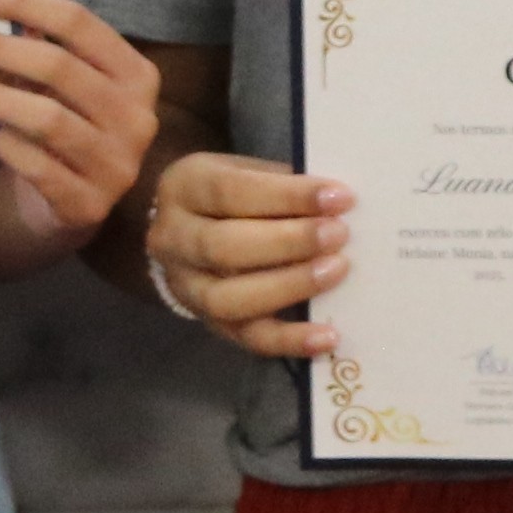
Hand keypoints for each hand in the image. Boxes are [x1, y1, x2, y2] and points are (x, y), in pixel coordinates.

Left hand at [0, 0, 160, 270]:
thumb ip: (35, 42)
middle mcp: (137, 118)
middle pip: (59, 67)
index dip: (24, 1)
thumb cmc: (64, 126)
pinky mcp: (89, 205)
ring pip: (48, 118)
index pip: (79, 23)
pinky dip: (8, 146)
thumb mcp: (60, 83)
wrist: (75, 203)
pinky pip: (41, 168)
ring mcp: (118, 166)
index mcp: (135, 74)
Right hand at [142, 151, 351, 355]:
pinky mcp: (210, 324)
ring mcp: (187, 288)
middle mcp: (173, 239)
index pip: (231, 191)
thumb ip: (283, 184)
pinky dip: (290, 340)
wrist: (190, 232)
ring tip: (336, 271)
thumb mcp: (246, 172)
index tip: (339, 197)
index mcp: (183, 187)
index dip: (287, 196)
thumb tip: (337, 203)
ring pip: (230, 299)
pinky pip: (248, 338)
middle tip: (338, 235)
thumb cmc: (231, 196)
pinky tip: (328, 336)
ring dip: (289, 286)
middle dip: (289, 241)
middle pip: (224, 247)